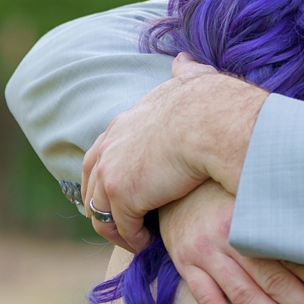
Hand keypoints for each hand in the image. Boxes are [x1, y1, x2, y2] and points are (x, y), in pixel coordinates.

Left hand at [81, 54, 268, 250]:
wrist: (213, 122)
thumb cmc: (212, 104)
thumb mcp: (191, 81)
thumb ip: (184, 74)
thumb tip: (184, 61)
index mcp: (122, 123)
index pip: (100, 154)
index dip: (107, 176)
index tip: (121, 194)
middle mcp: (109, 146)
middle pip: (90, 185)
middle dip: (102, 207)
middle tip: (123, 224)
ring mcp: (112, 172)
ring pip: (100, 212)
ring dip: (117, 229)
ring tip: (138, 239)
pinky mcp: (122, 195)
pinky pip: (121, 227)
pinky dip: (133, 238)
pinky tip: (149, 242)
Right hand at [158, 181, 303, 303]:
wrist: (175, 184)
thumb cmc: (225, 191)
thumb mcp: (253, 195)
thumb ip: (282, 217)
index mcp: (253, 217)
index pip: (293, 255)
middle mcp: (229, 236)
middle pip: (273, 280)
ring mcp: (205, 253)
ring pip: (244, 294)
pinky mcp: (186, 265)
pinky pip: (208, 300)